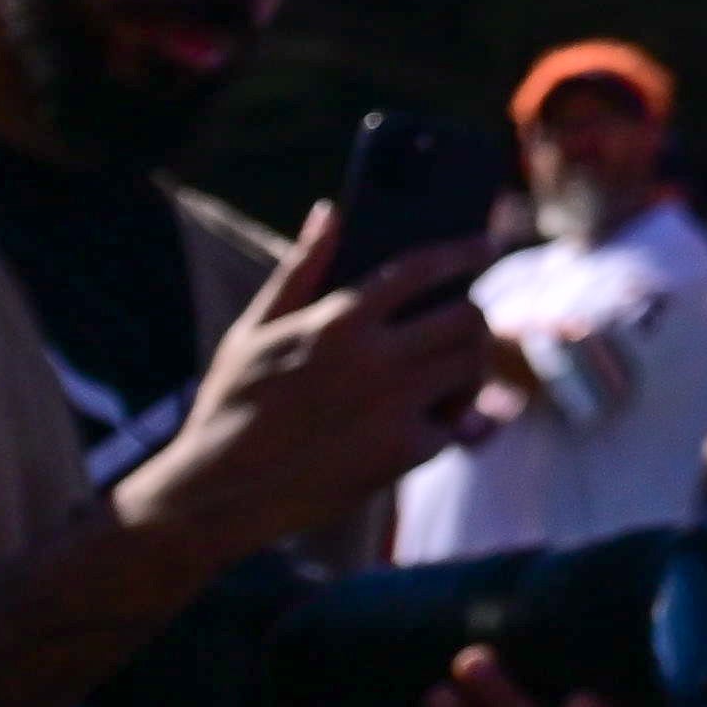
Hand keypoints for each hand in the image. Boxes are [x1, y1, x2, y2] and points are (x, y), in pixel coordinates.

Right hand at [117, 205, 515, 566]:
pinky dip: (448, 420)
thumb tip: (331, 211)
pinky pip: (454, 423)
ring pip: (471, 365)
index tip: (489, 243)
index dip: (464, 250)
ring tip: (451, 369)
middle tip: (466, 322)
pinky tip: (430, 419)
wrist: (217, 495)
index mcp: (338, 320)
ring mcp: (393, 407)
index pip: (422, 268)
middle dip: (473, 315)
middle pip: (466, 316)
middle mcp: (374, 359)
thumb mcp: (252, 330)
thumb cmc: (230, 406)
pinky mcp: (402, 453)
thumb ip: (300, 268)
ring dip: (470, 365)